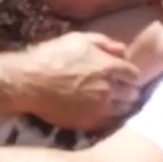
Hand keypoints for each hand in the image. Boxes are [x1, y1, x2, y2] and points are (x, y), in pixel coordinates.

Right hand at [19, 32, 139, 130]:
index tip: (124, 76)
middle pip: (132, 93)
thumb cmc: (51, 56)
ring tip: (112, 101)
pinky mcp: (89, 122)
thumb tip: (121, 49)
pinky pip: (108, 122)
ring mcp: (100, 107)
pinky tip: (100, 110)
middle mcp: (109, 88)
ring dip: (121, 105)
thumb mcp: (78, 39)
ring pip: (123, 109)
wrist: (28, 82)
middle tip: (121, 90)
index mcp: (109, 67)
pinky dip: (108, 116)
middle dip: (128, 90)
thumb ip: (104, 43)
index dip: (129, 75)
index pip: (134, 74)